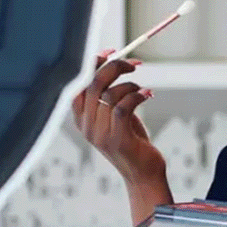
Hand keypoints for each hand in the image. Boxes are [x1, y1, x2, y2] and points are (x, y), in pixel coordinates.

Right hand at [71, 50, 164, 183]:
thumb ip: (109, 95)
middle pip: (93, 83)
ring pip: (110, 93)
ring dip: (131, 85)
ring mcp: (100, 134)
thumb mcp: (115, 117)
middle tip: (134, 64)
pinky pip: (124, 106)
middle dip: (115, 67)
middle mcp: (86, 126)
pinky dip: (138, 95)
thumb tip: (114, 62)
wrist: (143, 175)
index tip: (111, 52)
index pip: (78, 83)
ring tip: (143, 90)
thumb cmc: (132, 142)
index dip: (93, 64)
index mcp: (81, 119)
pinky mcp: (117, 138)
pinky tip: (148, 95)